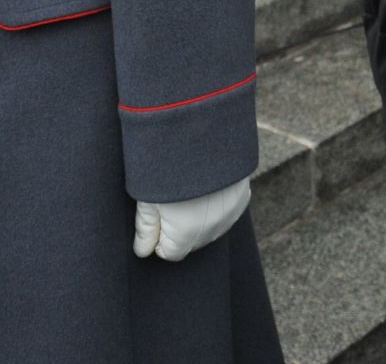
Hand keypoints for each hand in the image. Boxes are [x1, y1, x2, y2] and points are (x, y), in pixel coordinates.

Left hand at [133, 176, 250, 261]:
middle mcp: (211, 230)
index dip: (159, 237)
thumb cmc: (168, 165)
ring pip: (209, 230)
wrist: (204, 132)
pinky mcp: (242, 198)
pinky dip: (217, 207)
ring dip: (199, 219)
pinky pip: (226, 214)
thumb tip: (143, 252)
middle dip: (179, 229)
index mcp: (185, 234)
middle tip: (170, 198)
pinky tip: (207, 188)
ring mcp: (230, 215)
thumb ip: (146, 229)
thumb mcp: (147, 196)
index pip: (170, 253)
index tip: (156, 214)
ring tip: (189, 191)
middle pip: (191, 243)